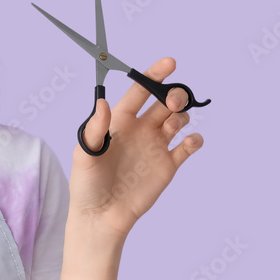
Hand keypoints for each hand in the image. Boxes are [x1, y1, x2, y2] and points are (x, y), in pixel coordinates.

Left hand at [68, 57, 203, 240]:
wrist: (101, 216)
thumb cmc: (86, 185)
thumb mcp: (84, 155)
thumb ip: (94, 129)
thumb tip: (102, 102)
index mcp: (120, 121)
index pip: (140, 91)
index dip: (154, 75)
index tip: (170, 62)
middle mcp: (140, 129)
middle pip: (164, 101)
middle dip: (173, 94)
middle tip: (172, 101)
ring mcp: (156, 146)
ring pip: (178, 119)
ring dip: (182, 114)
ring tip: (173, 125)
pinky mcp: (168, 165)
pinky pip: (188, 146)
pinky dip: (194, 140)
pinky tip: (189, 142)